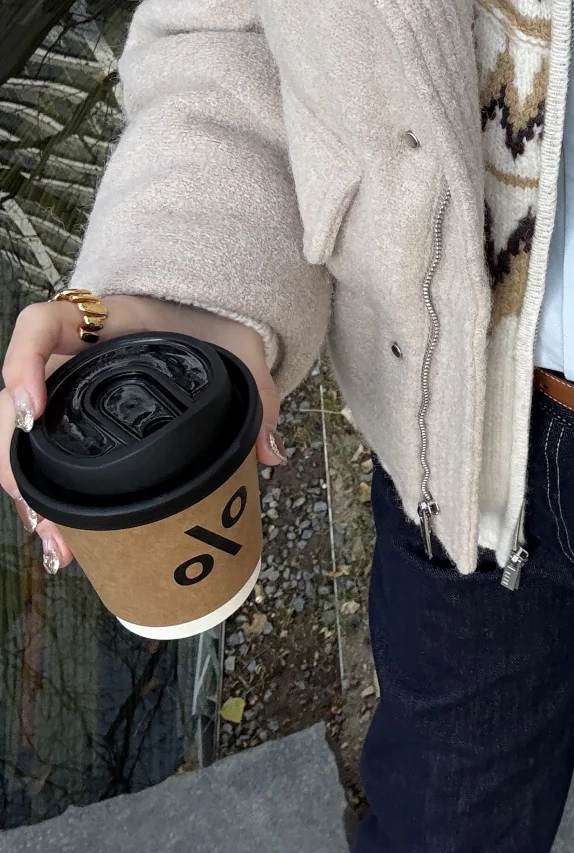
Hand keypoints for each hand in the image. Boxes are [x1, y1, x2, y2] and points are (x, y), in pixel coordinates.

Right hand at [1, 294, 285, 570]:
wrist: (205, 313)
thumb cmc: (209, 322)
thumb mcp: (236, 347)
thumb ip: (257, 391)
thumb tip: (269, 452)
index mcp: (101, 323)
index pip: (41, 325)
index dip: (24, 363)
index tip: (34, 409)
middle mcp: (69, 355)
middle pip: (12, 400)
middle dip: (15, 459)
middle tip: (41, 509)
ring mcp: (64, 388)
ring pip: (18, 436)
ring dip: (26, 490)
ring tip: (55, 539)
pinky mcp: (72, 418)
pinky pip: (42, 454)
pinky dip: (45, 493)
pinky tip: (60, 535)